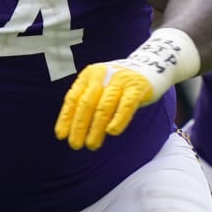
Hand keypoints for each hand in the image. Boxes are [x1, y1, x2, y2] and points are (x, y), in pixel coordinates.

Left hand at [54, 28, 198, 150]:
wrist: (150, 67)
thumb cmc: (119, 84)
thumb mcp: (100, 87)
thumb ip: (87, 103)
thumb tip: (72, 130)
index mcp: (89, 75)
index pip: (73, 98)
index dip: (66, 118)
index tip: (61, 136)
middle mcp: (103, 75)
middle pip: (87, 104)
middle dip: (79, 126)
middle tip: (75, 145)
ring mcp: (121, 80)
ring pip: (104, 107)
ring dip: (96, 128)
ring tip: (92, 145)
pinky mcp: (138, 87)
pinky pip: (126, 105)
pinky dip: (118, 119)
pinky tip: (112, 132)